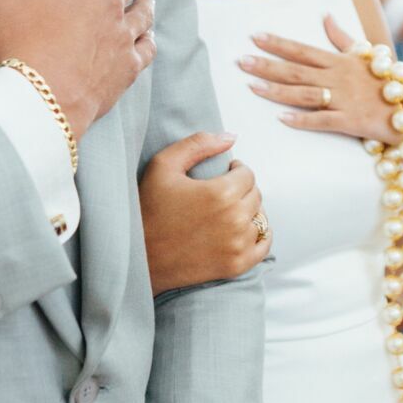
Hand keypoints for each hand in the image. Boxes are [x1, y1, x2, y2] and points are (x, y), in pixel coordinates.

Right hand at [139, 133, 270, 293]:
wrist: (138, 256)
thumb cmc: (148, 209)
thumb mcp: (163, 165)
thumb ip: (198, 144)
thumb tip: (231, 137)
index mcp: (221, 193)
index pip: (247, 174)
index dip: (235, 170)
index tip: (224, 173)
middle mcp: (234, 219)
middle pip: (256, 194)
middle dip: (242, 189)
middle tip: (222, 192)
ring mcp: (237, 245)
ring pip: (260, 218)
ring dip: (248, 211)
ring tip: (228, 211)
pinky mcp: (236, 265)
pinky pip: (264, 245)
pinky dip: (260, 235)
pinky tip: (244, 229)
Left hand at [240, 16, 400, 144]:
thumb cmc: (387, 81)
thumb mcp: (365, 54)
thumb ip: (341, 37)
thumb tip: (326, 15)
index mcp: (339, 61)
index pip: (302, 50)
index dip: (277, 43)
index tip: (254, 36)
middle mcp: (338, 78)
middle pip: (296, 70)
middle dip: (267, 65)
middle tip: (240, 61)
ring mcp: (344, 99)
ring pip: (304, 94)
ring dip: (276, 91)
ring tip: (251, 87)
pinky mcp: (351, 121)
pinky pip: (322, 120)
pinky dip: (302, 119)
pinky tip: (281, 118)